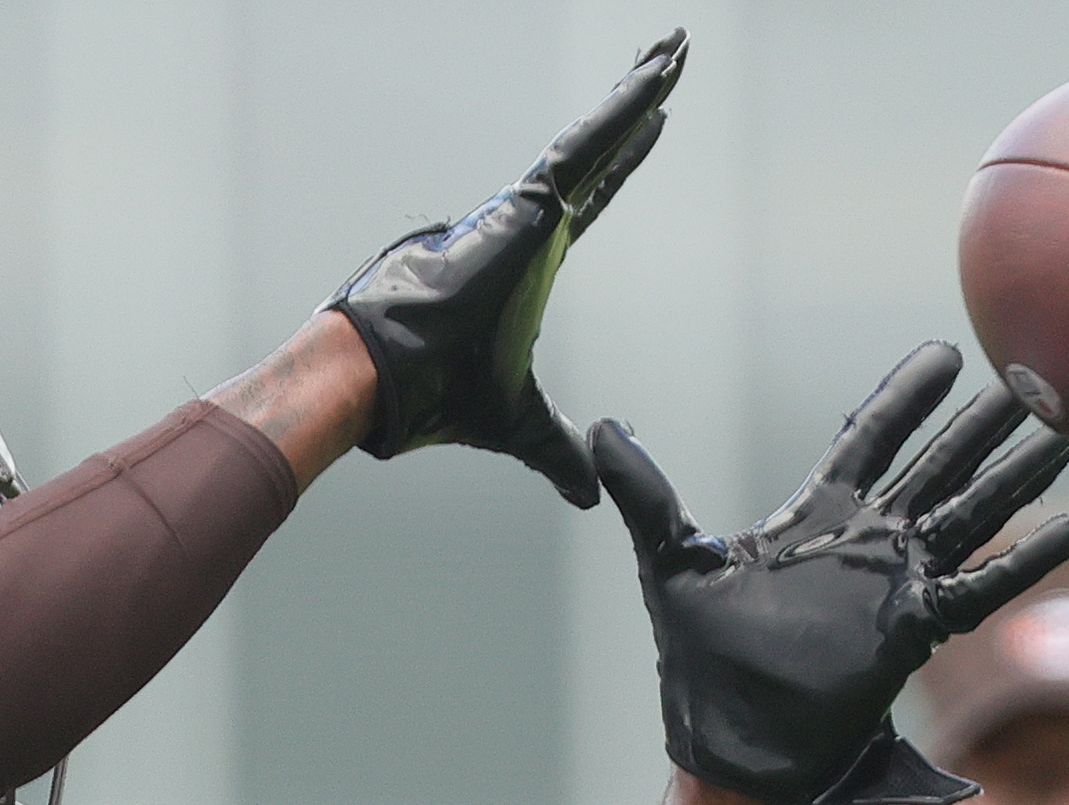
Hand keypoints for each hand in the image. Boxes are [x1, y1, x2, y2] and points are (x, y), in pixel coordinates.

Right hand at [325, 30, 686, 506]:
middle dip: (636, 104)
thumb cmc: (439, 397)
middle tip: (669, 56)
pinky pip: (587, 146)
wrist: (390, 378)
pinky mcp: (526, 205)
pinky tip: (657, 78)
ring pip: (598, 135)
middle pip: (600, 151)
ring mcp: (526, 210)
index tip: (654, 125)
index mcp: (530, 261)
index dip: (624, 163)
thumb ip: (557, 452)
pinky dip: (623, 110)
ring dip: (640, 87)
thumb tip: (587, 494)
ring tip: (678, 45)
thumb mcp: (521, 427)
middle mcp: (529, 223)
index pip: (592, 199)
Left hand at [594, 343, 1068, 804]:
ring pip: (971, 515)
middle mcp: (866, 544)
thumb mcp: (669, 565)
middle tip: (1035, 377)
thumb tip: (599, 430)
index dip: (906, 397)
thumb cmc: (701, 667)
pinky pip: (980, 589)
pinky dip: (1024, 562)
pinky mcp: (915, 631)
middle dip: (983, 424)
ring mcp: (896, 585)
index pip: (870, 439)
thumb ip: (646, 495)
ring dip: (1018, 476)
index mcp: (814, 520)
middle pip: (938, 466)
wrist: (731, 751)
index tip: (946, 352)